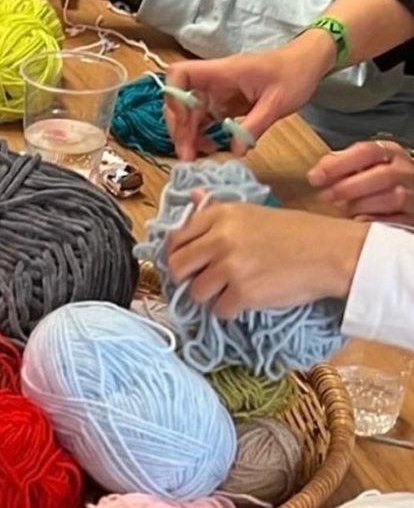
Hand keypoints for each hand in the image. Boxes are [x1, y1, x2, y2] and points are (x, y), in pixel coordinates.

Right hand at [164, 29, 334, 159]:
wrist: (310, 63)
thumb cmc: (295, 73)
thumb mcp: (278, 103)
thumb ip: (254, 127)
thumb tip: (233, 151)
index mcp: (223, 72)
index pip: (180, 75)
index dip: (173, 98)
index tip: (183, 122)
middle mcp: (214, 81)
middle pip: (179, 101)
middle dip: (179, 128)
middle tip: (186, 155)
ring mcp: (218, 93)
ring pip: (190, 114)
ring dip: (189, 136)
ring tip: (196, 157)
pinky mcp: (225, 103)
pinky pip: (205, 120)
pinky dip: (202, 136)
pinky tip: (210, 148)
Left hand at [165, 196, 366, 314]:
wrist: (331, 252)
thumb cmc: (297, 232)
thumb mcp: (254, 212)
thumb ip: (218, 212)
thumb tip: (193, 196)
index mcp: (221, 215)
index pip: (176, 239)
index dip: (178, 255)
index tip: (189, 263)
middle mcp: (220, 239)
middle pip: (178, 267)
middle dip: (187, 278)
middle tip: (205, 282)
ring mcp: (230, 267)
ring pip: (196, 292)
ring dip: (211, 296)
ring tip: (233, 289)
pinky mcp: (243, 293)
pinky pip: (220, 311)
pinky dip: (231, 310)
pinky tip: (248, 299)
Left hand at [310, 139, 413, 221]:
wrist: (410, 195)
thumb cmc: (381, 182)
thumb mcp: (365, 166)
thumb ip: (341, 165)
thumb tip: (318, 171)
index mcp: (389, 153)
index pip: (367, 152)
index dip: (339, 164)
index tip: (316, 177)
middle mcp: (404, 171)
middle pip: (383, 175)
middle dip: (350, 187)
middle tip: (326, 197)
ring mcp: (413, 194)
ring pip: (394, 198)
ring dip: (364, 205)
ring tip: (344, 211)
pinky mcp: (413, 216)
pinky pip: (399, 219)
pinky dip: (378, 221)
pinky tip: (360, 222)